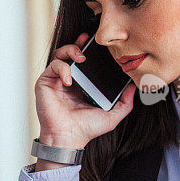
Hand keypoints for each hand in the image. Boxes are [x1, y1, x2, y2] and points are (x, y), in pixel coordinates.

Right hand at [35, 33, 135, 168]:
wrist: (69, 139)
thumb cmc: (86, 129)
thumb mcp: (113, 115)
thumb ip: (125, 102)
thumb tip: (135, 87)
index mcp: (81, 84)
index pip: (82, 60)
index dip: (87, 48)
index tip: (94, 42)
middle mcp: (67, 80)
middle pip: (69, 53)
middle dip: (77, 44)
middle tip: (86, 43)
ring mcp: (55, 81)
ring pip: (59, 55)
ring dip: (70, 51)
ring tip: (80, 57)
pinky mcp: (45, 83)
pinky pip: (53, 66)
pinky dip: (62, 68)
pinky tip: (69, 79)